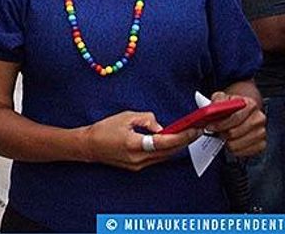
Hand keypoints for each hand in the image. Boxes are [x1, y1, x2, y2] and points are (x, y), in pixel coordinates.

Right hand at [82, 111, 200, 170]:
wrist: (89, 146)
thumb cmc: (103, 130)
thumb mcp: (125, 117)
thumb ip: (146, 119)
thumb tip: (161, 127)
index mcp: (134, 144)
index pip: (164, 141)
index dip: (181, 136)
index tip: (193, 130)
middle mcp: (138, 158)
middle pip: (168, 151)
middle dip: (184, 141)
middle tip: (195, 130)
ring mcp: (138, 165)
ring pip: (164, 156)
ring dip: (176, 146)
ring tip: (185, 135)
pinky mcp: (137, 167)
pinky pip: (157, 158)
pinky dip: (165, 150)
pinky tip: (169, 142)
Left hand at [205, 92, 265, 156]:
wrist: (243, 110)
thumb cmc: (231, 105)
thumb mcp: (221, 97)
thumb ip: (216, 102)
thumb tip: (210, 111)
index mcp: (251, 104)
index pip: (235, 118)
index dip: (220, 124)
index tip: (210, 127)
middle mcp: (259, 118)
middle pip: (235, 132)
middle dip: (221, 133)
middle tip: (215, 132)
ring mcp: (261, 132)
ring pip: (236, 144)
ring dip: (226, 142)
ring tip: (223, 136)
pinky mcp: (261, 144)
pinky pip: (242, 152)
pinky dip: (233, 149)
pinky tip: (230, 142)